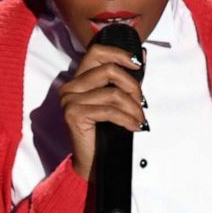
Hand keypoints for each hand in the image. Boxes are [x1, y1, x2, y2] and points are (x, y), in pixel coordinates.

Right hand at [59, 44, 146, 180]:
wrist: (93, 161)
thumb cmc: (105, 130)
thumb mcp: (115, 100)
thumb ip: (124, 78)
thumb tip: (141, 54)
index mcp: (78, 79)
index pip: (97, 52)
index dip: (119, 54)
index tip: (137, 64)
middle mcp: (70, 86)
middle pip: (108, 69)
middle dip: (132, 84)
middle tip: (142, 102)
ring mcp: (69, 100)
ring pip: (112, 93)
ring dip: (133, 107)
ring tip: (140, 119)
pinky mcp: (73, 114)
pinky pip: (109, 111)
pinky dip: (127, 119)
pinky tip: (135, 127)